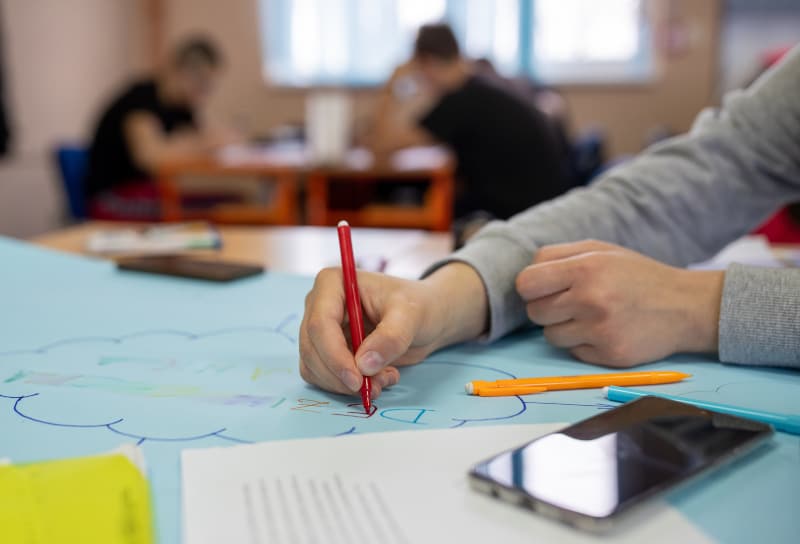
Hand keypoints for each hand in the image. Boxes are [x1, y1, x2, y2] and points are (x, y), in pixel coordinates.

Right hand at [299, 263, 487, 397]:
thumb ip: (390, 338)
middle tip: (375, 387)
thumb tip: (363, 365)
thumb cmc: (417, 306)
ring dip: (345, 385)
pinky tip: (377, 379)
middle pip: (312, 349)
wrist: (424, 317)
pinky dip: (347, 387)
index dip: (334, 356)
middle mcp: (318, 305)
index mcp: (333, 283)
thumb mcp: (410, 315)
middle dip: (341, 375)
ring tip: (384, 379)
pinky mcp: (325, 350)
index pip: (320, 324)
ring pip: (314, 367)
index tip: (358, 380)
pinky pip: (323, 377)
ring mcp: (319, 329)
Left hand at [516, 240, 723, 366]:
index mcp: (586, 267)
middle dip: (547, 308)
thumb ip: (557, 256)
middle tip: (571, 302)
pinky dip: (582, 344)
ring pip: (550, 336)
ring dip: (563, 328)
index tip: (545, 288)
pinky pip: (573, 352)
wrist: (685, 306)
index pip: (526, 283)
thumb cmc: (635, 275)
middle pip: (535, 312)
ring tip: (590, 316)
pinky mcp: (609, 355)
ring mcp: (600, 330)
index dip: (532, 287)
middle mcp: (591, 299)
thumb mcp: (599, 251)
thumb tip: (523, 276)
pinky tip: (604, 331)